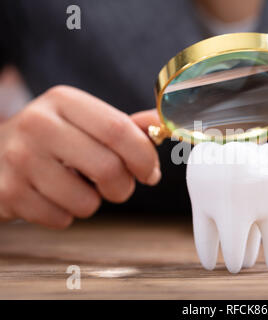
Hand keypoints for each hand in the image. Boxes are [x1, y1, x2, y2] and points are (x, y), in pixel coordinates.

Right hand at [0, 85, 160, 228]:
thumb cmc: (53, 139)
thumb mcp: (84, 121)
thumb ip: (126, 125)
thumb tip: (165, 124)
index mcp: (65, 101)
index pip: (120, 130)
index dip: (144, 157)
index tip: (150, 172)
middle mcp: (38, 124)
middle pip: (108, 168)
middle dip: (124, 187)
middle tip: (119, 186)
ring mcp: (18, 160)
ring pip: (86, 202)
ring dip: (93, 202)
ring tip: (77, 186)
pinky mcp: (8, 193)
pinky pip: (62, 219)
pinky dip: (67, 214)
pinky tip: (53, 196)